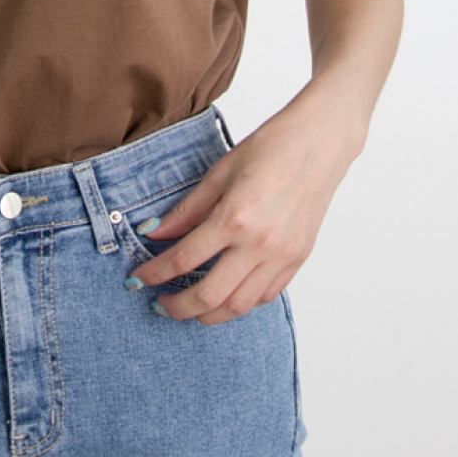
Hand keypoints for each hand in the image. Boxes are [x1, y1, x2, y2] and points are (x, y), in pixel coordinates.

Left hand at [127, 98, 365, 324]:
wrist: (319, 142)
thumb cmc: (270, 148)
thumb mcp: (218, 174)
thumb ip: (185, 210)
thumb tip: (153, 233)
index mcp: (234, 218)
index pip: (183, 259)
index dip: (155, 273)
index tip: (138, 279)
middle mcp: (259, 244)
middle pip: (209, 296)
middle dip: (178, 307)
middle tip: (158, 304)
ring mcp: (282, 256)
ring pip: (239, 306)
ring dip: (208, 314)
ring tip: (188, 307)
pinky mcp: (298, 259)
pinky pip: (265, 296)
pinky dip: (240, 303)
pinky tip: (224, 295)